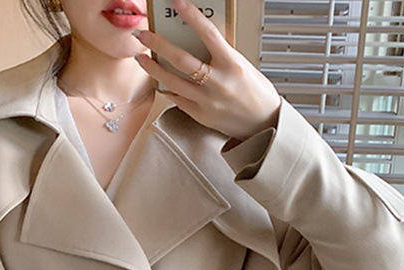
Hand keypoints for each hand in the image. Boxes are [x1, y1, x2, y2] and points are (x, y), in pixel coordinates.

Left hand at [133, 0, 280, 141]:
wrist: (262, 124)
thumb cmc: (256, 94)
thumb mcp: (242, 66)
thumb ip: (220, 55)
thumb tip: (197, 42)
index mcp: (232, 65)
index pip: (208, 33)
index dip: (191, 15)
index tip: (177, 3)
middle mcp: (217, 83)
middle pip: (181, 60)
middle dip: (158, 44)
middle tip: (144, 35)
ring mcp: (206, 101)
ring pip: (172, 81)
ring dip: (153, 68)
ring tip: (142, 58)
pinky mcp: (200, 115)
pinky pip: (177, 99)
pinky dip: (167, 88)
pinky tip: (160, 81)